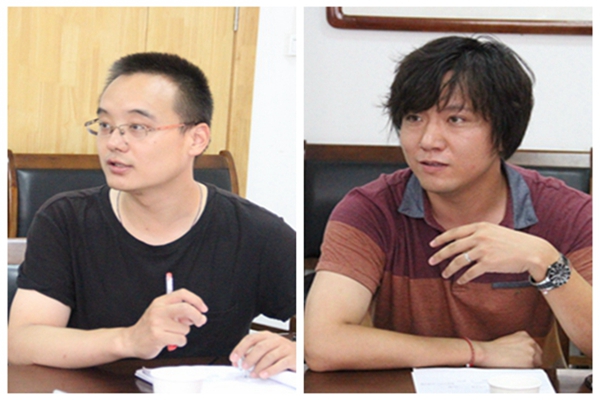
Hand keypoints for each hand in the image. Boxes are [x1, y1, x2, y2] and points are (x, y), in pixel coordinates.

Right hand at [122, 288, 207, 358]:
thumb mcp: (161, 313)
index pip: (183, 294)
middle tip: (200, 321)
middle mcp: (158, 310)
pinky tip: (170, 341)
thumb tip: (199, 315)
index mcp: (161, 302)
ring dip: (183, 333)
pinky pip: (180, 339)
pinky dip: (179, 342)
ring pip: (185, 328)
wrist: (130, 340)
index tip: (203, 308)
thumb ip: (179, 312)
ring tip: (172, 334)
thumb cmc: (149, 327)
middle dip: (198, 316)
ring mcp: (157, 323)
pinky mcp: (158, 336)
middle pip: (186, 308)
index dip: (196, 300)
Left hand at [229, 331, 295, 378]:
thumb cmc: (279, 350)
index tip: (234, 358)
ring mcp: (284, 348)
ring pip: (269, 356)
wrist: (299, 351)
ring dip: (259, 366)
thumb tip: (238, 362)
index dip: (240, 348)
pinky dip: (271, 370)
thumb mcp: (265, 348)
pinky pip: (280, 364)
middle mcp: (275, 340)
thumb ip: (252, 353)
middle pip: (260, 347)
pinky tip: (264, 375)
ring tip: (253, 374)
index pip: (251, 339)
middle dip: (250, 358)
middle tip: (244, 367)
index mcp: (266, 336)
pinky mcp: (292, 358)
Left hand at [429, 222, 559, 283]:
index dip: (441, 239)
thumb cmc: (514, 242)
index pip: (454, 232)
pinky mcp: (488, 263)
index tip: (432, 244)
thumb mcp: (495, 231)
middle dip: (439, 255)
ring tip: (444, 274)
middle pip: (453, 247)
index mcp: (480, 227)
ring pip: (459, 261)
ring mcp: (483, 250)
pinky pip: (470, 272)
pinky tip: (460, 281)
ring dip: (449, 269)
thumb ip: (479, 234)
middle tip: (431, 261)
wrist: (532, 251)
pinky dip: (463, 278)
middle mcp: (480, 237)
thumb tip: (462, 242)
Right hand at [474, 331, 542, 367]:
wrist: (487, 352)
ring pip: (537, 362)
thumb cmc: (493, 348)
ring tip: (517, 366)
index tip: (522, 358)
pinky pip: (534, 369)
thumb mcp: (508, 340)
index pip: (533, 347)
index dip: (528, 354)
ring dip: (530, 365)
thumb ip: (518, 344)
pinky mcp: (531, 361)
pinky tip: (517, 368)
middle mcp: (530, 341)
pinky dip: (527, 370)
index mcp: (524, 334)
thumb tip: (522, 353)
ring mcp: (532, 351)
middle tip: (520, 363)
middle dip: (531, 359)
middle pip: (538, 354)